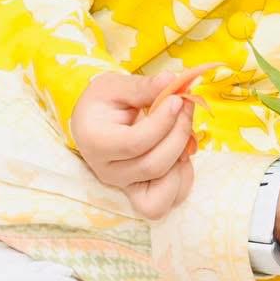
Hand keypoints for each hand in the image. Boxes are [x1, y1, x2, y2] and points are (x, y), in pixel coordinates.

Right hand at [70, 71, 195, 218]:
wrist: (93, 122)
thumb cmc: (102, 102)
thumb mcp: (116, 86)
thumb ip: (144, 86)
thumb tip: (173, 81)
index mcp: (96, 142)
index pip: (135, 143)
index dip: (163, 122)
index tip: (177, 99)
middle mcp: (108, 172)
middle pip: (153, 166)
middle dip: (178, 134)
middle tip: (186, 105)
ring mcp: (125, 187)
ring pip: (164, 192)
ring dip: (183, 160)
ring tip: (182, 131)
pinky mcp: (141, 193)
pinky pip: (170, 198)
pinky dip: (184, 177)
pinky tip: (181, 150)